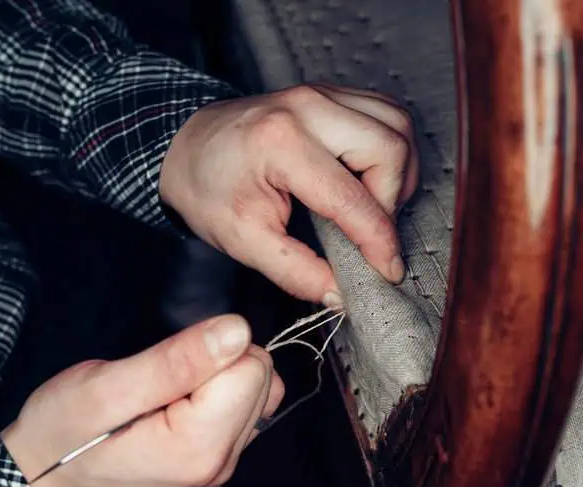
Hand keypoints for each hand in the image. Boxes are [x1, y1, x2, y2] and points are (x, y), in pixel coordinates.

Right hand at [0, 314, 283, 486]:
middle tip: (158, 379)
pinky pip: (243, 409)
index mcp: (201, 447)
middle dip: (216, 364)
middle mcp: (224, 462)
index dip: (209, 350)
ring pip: (256, 391)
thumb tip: (239, 330)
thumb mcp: (106, 387)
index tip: (162, 367)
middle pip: (259, 380)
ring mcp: (223, 464)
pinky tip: (177, 400)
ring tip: (165, 391)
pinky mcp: (217, 458)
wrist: (40, 481)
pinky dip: (218, 394)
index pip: (251, 368)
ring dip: (217, 378)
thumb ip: (176, 360)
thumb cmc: (61, 432)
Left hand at [159, 83, 419, 306]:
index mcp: (281, 143)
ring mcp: (323, 94)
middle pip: (390, 148)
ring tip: (374, 204)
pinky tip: (370, 178)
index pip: (352, 197)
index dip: (379, 241)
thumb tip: (342, 295)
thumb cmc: (207, 190)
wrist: (184, 147)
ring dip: (398, 170)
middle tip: (371, 232)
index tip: (388, 271)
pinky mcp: (331, 94)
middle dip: (392, 199)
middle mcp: (308, 108)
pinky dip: (389, 149)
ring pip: (396, 124)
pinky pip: (385, 114)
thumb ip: (296, 272)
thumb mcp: (243, 241)